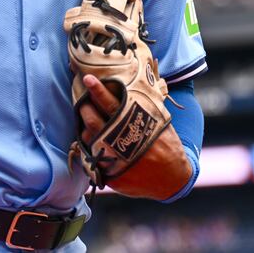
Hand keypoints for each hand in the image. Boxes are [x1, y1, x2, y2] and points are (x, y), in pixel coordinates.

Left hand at [79, 74, 190, 199]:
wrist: (171, 177)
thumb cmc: (165, 143)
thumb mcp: (158, 121)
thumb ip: (144, 103)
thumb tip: (139, 77)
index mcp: (133, 124)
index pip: (111, 103)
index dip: (98, 90)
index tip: (88, 79)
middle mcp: (121, 141)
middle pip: (93, 120)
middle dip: (84, 108)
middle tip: (82, 100)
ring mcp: (113, 159)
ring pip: (88, 138)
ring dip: (84, 127)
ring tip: (88, 120)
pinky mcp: (108, 173)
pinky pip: (90, 156)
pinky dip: (89, 146)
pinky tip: (94, 140)